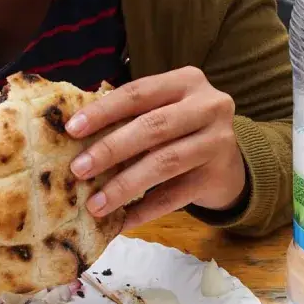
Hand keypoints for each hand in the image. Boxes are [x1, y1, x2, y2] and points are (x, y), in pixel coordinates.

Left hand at [64, 67, 246, 228]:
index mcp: (186, 81)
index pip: (138, 93)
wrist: (231, 164)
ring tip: (95, 204)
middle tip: (78, 169)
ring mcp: (217, 141)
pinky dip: (145, 210)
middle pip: (152, 127)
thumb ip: (130, 116)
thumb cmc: (181, 131)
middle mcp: (208, 106)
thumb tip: (75, 136)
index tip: (72, 129)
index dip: (103, 111)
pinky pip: (175, 197)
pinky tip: (121, 221)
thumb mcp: (163, 111)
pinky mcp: (218, 176)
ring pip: (164, 163)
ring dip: (124, 185)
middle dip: (110, 149)